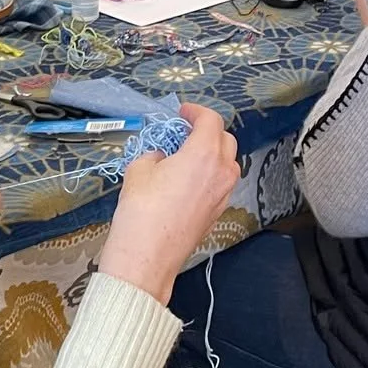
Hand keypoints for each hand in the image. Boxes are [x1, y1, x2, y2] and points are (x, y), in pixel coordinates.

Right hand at [97, 106, 240, 302]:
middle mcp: (221, 173)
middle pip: (225, 140)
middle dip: (207, 131)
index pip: (211, 121)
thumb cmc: (141, 211)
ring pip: (227, 163)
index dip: (196, 112)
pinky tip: (187, 180)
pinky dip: (210, 174)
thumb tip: (162, 156)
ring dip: (212, 153)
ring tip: (186, 155)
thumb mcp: (139, 169)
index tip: (183, 112)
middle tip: (183, 131)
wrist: (147, 256)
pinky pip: (221, 184)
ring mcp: (223, 194)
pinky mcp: (217, 212)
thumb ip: (155, 154)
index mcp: (204, 154)